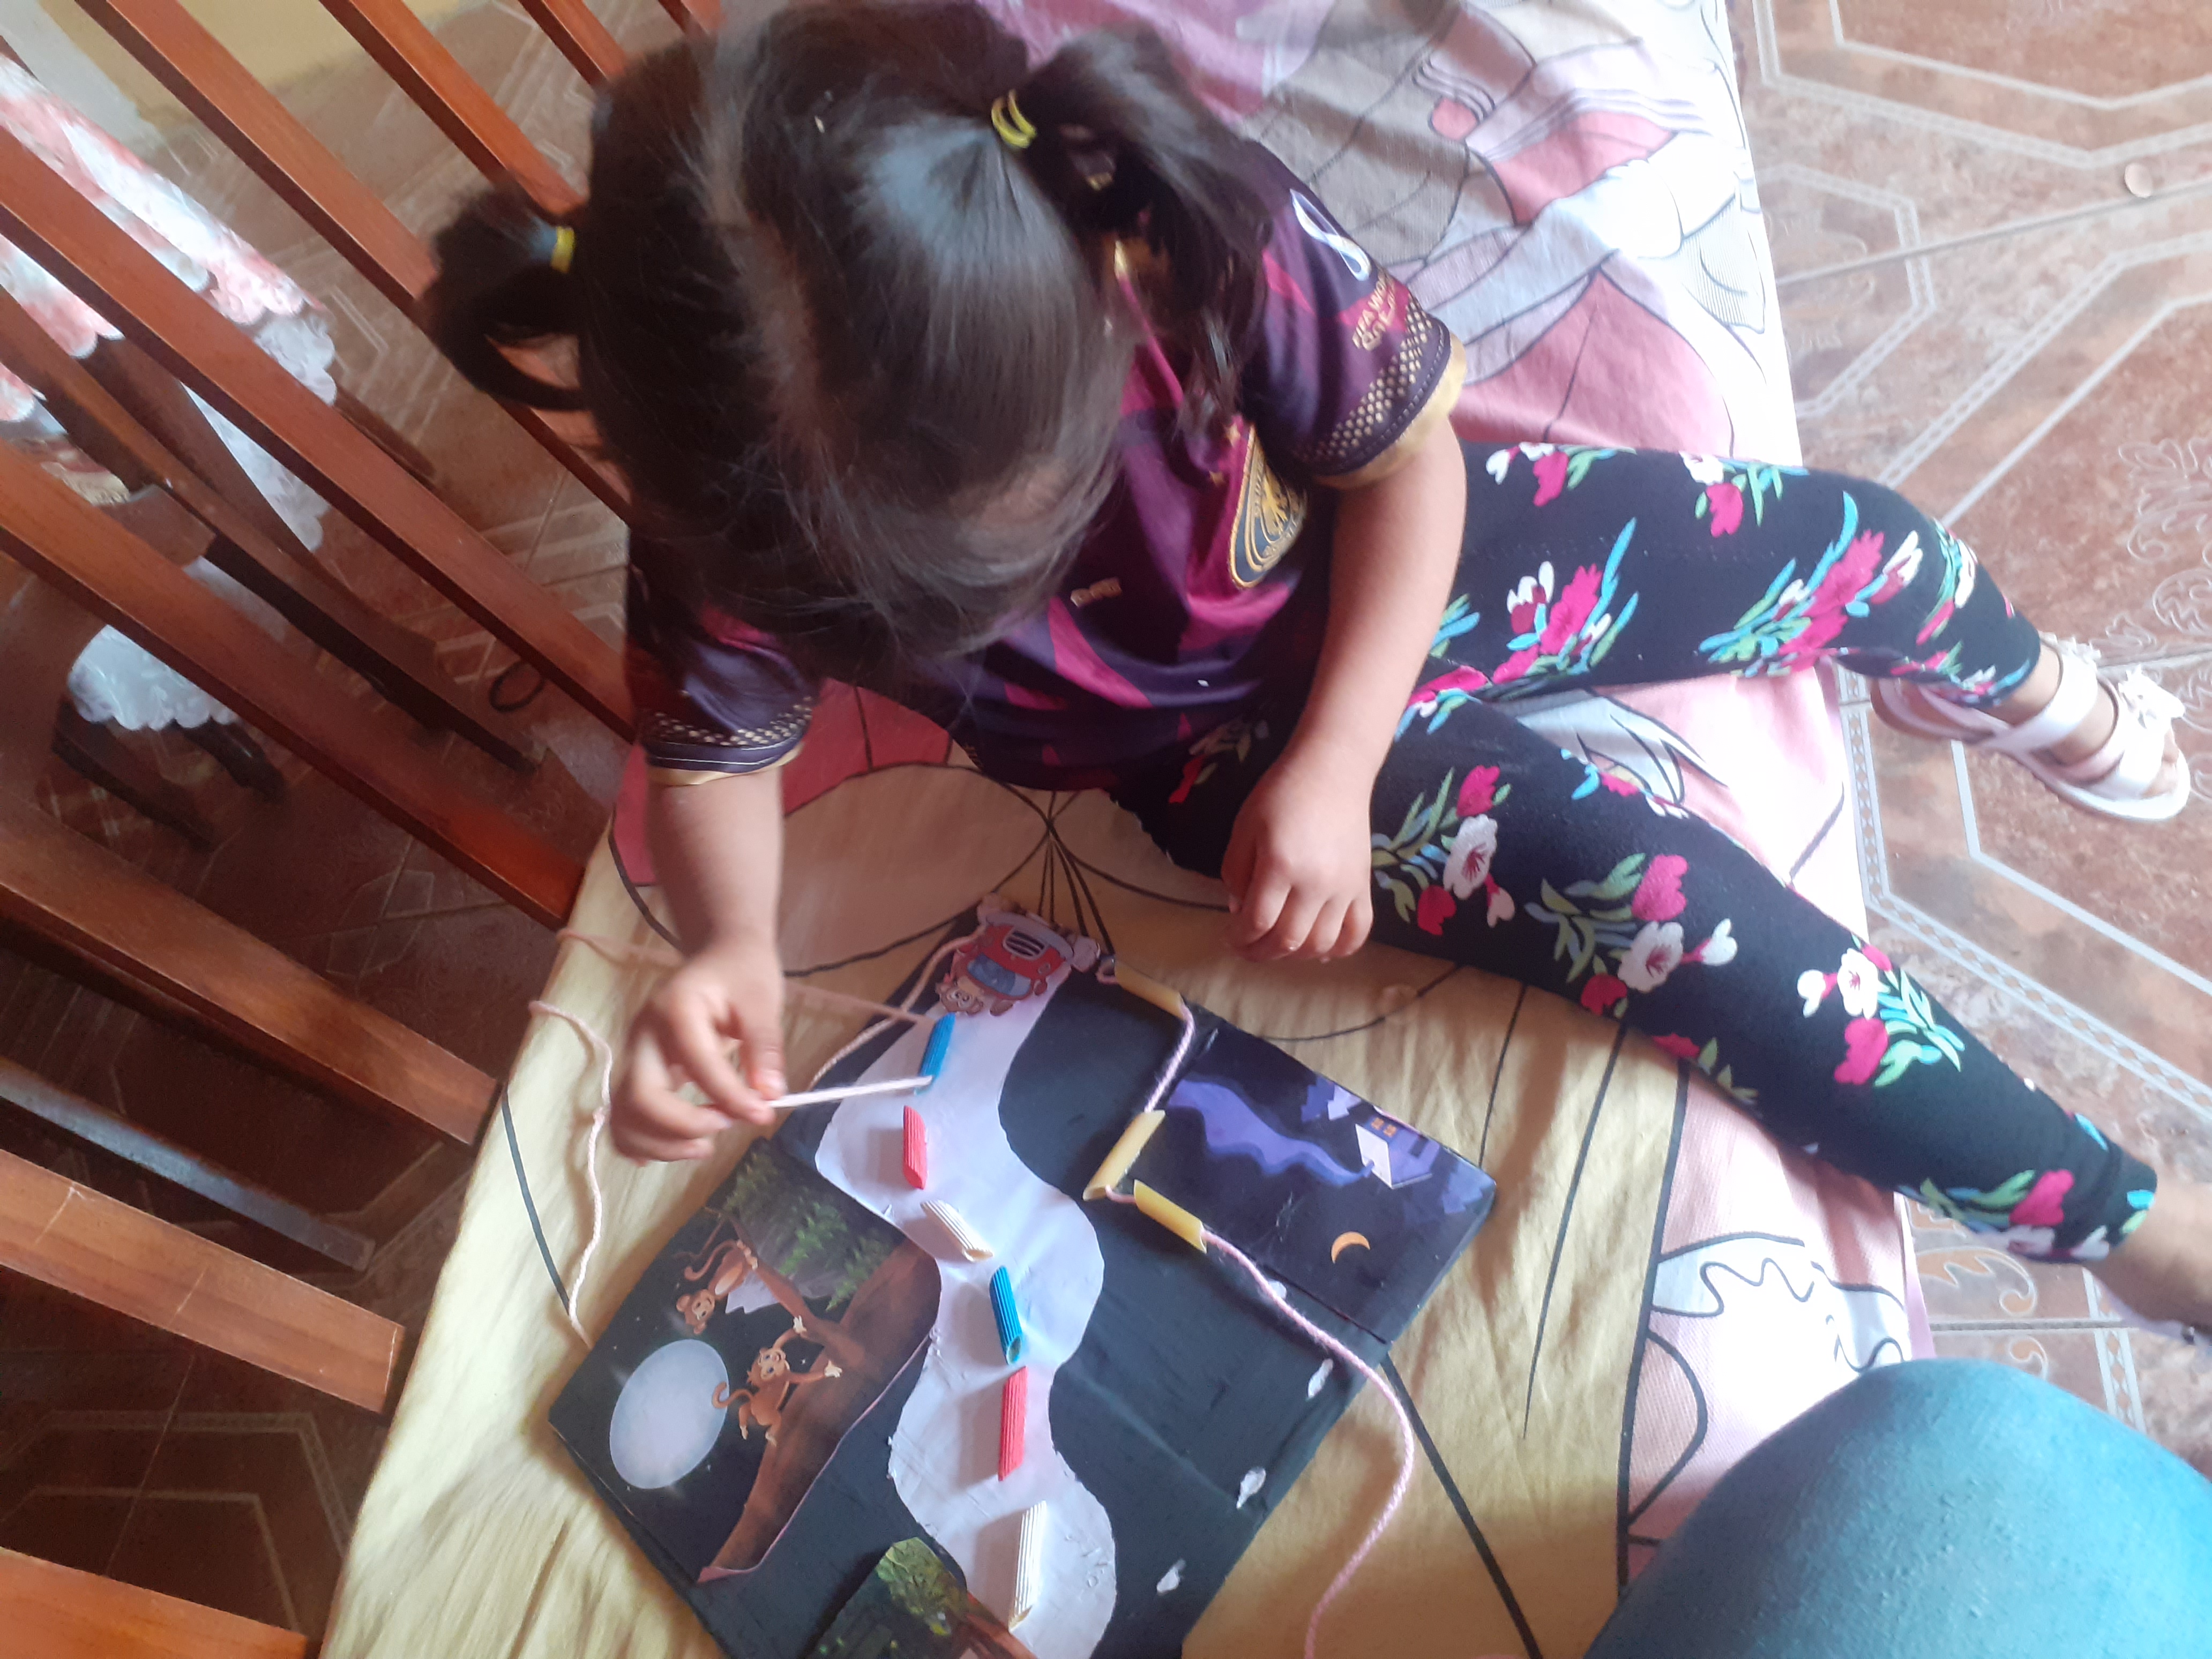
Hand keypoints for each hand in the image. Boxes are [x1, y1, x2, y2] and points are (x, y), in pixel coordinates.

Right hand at [614, 938, 786, 1159]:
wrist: (719, 956)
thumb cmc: (742, 974)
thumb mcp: (762, 1000)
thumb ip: (764, 1046)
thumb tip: (771, 1094)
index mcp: (674, 1009)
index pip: (695, 1065)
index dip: (729, 1097)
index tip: (763, 1113)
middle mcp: (642, 1035)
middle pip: (640, 1098)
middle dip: (683, 1127)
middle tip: (727, 1127)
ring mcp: (634, 1056)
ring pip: (625, 1116)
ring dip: (661, 1144)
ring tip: (705, 1146)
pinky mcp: (638, 1073)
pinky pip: (626, 1118)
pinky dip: (644, 1142)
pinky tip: (677, 1148)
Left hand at [1220, 744, 1376, 961]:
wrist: (1333, 771)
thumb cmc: (1281, 794)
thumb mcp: (1244, 829)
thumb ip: (1236, 873)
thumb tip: (1240, 912)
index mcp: (1279, 866)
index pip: (1257, 922)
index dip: (1239, 939)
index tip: (1229, 938)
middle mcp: (1315, 883)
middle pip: (1287, 940)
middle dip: (1260, 952)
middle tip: (1247, 947)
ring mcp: (1344, 888)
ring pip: (1321, 944)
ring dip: (1295, 956)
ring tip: (1278, 946)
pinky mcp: (1363, 886)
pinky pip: (1357, 932)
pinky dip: (1339, 950)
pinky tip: (1320, 950)